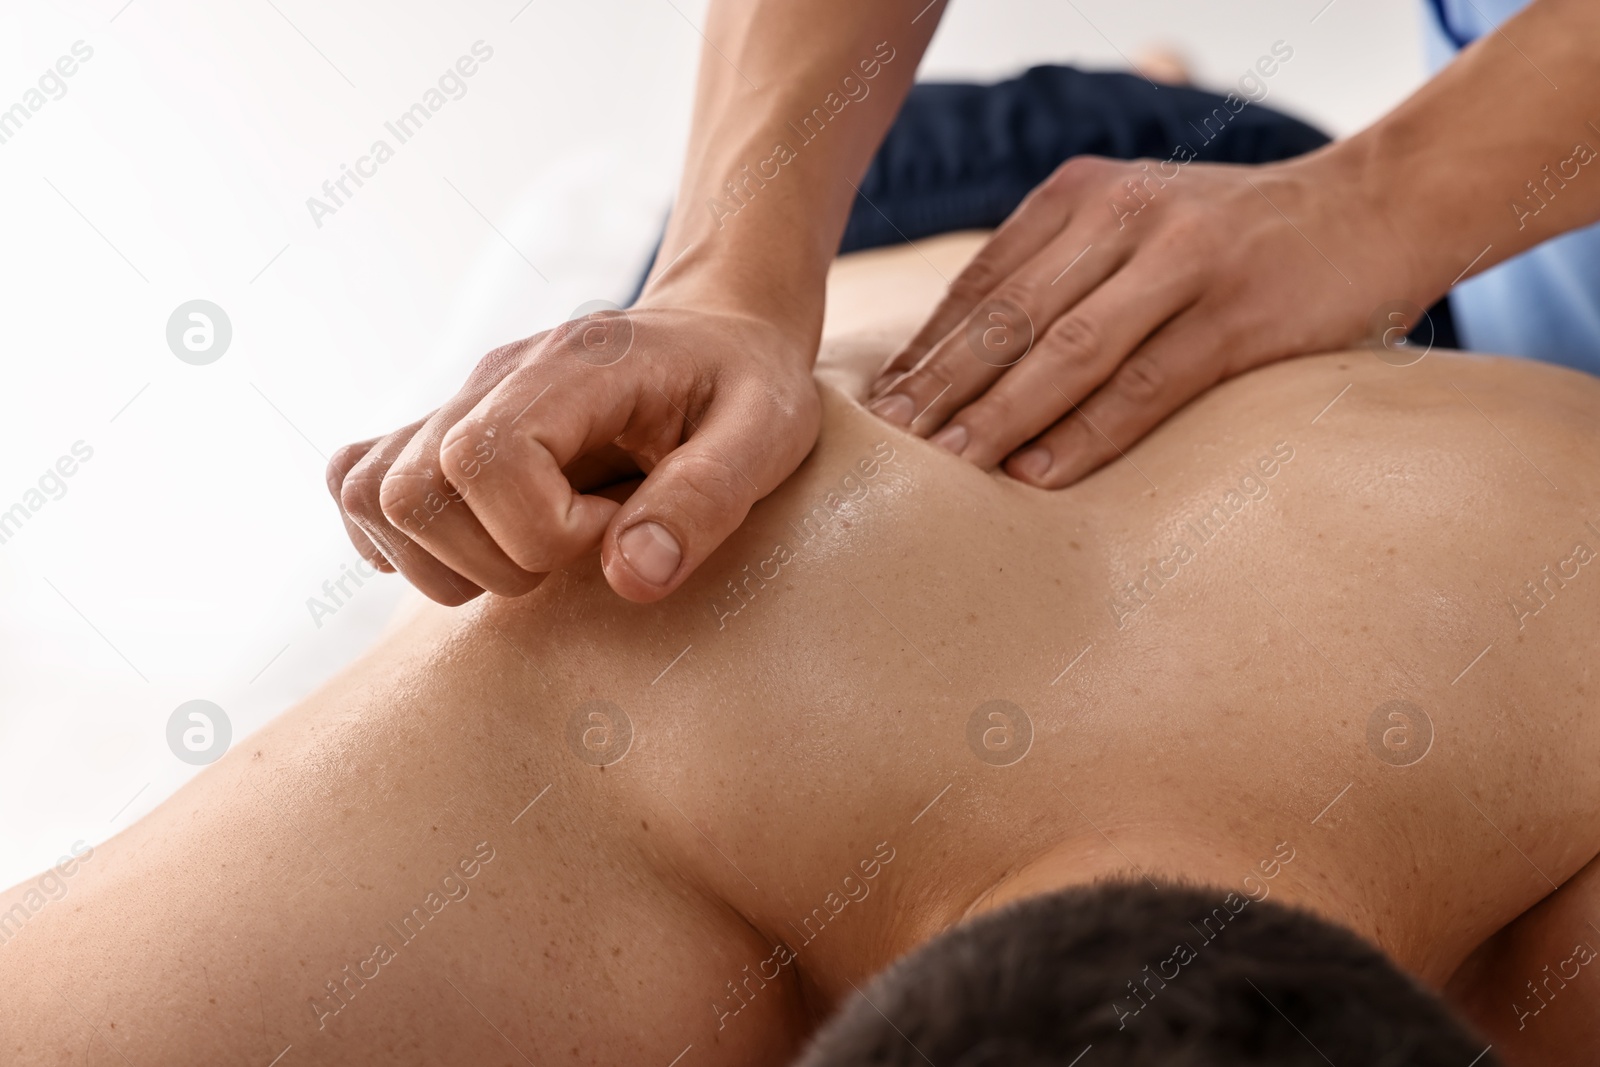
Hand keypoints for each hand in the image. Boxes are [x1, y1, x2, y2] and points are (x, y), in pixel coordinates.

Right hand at [326, 303, 819, 604]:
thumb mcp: (766, 434)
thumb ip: (706, 498)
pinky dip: (404, 541)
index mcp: (574, 366)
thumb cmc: (748, 384)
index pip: (482, 457)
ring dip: (450, 562)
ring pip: (371, 499)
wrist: (720, 331)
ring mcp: (458, 403)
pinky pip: (359, 487)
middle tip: (585, 545)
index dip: (542, 530)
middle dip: (498, 561)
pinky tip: (485, 544)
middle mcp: (495, 377)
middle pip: (411, 492)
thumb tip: (629, 577)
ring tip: (540, 548)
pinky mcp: (442, 434)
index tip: (617, 528)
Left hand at [865, 150, 1427, 485]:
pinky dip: (1088, 433)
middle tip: (887, 443)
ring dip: (1000, 415)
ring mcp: (1184, 262)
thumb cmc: (1234, 235)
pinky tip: (1039, 473)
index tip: (878, 407)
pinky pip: (1146, 384)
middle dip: (942, 385)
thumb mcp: (1136, 223)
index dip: (926, 348)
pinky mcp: (1238, 313)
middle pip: (1011, 316)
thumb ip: (1060, 272)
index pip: (982, 282)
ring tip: (946, 466)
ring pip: (1069, 350)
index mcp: (1083, 196)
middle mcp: (1124, 217)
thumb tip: (965, 362)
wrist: (1376, 204)